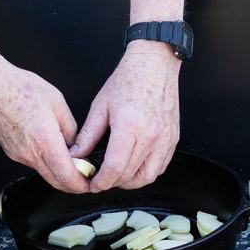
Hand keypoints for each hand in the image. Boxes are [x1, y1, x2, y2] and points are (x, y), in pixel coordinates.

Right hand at [0, 51, 90, 192]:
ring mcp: (18, 154)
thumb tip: (75, 144)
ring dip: (58, 172)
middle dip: (72, 184)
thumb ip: (70, 127)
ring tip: (70, 160)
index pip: (67, 175)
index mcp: (44, 140)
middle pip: (55, 181)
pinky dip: (44, 162)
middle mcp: (29, 152)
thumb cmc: (17, 87)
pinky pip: (32, 163)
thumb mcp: (56, 101)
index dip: (81, 184)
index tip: (89, 183)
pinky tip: (49, 149)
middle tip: (84, 178)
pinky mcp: (10, 151)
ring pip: (43, 172)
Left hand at [72, 40, 180, 191]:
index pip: (115, 167)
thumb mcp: (100, 106)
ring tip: (118, 177)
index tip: (93, 184)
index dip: (102, 181)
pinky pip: (161, 166)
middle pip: (130, 175)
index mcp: (129, 126)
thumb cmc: (128, 80)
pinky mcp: (172, 138)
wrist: (154, 65)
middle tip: (101, 180)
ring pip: (148, 176)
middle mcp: (150, 135)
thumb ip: (88, 134)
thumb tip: (76, 154)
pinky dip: (147, 172)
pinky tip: (135, 167)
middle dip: (112, 183)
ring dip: (131, 182)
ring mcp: (164, 138)